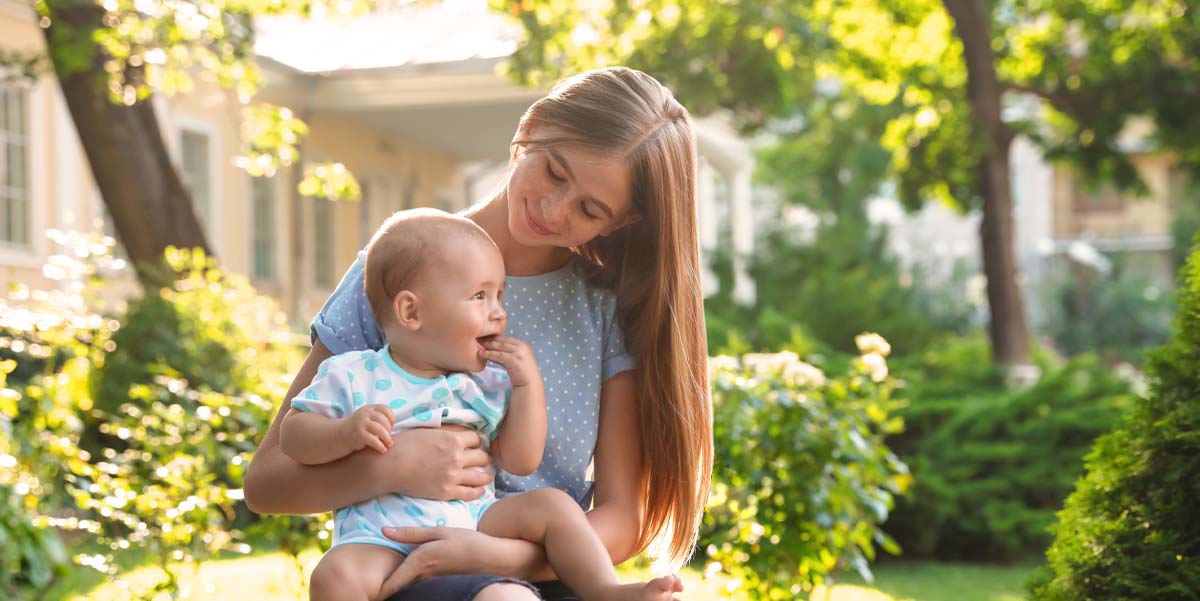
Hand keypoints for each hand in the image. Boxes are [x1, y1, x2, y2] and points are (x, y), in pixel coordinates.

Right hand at [340, 404, 393, 453]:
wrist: (339, 435)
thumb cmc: (359, 428)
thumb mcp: (368, 418)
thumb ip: (379, 418)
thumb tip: (396, 426)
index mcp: (369, 408)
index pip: (385, 408)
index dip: (391, 417)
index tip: (391, 426)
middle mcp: (364, 413)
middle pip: (383, 420)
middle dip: (389, 430)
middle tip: (389, 438)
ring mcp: (360, 423)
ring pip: (379, 429)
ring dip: (387, 438)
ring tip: (389, 444)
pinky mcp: (358, 434)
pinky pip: (373, 439)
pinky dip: (380, 445)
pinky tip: (382, 449)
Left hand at [376, 526, 529, 596]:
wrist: (494, 557)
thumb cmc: (467, 541)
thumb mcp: (439, 531)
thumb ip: (412, 532)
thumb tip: (384, 530)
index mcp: (420, 561)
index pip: (392, 582)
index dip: (378, 589)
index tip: (366, 591)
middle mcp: (424, 576)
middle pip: (398, 588)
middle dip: (383, 590)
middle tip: (369, 590)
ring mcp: (433, 582)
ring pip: (409, 588)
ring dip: (397, 588)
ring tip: (383, 588)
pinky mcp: (441, 583)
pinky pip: (420, 586)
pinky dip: (410, 585)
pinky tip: (409, 580)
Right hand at [387, 426, 493, 500]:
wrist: (391, 466)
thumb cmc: (405, 444)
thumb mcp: (429, 430)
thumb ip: (447, 431)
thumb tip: (461, 430)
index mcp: (453, 440)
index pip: (476, 439)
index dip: (477, 441)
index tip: (477, 444)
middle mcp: (457, 458)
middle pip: (482, 457)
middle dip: (483, 457)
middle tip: (483, 459)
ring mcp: (453, 476)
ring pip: (480, 476)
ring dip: (486, 475)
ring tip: (487, 475)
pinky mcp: (447, 492)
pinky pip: (470, 493)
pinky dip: (478, 491)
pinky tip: (480, 489)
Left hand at [479, 335, 541, 387]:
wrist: (530, 384)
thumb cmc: (522, 374)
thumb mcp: (514, 360)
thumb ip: (505, 353)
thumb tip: (490, 349)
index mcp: (522, 344)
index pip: (506, 338)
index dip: (494, 338)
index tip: (484, 338)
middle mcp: (521, 346)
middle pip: (502, 341)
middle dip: (489, 340)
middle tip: (478, 339)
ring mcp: (518, 353)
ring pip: (499, 346)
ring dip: (487, 345)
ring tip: (477, 345)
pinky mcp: (513, 360)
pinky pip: (498, 355)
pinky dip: (488, 354)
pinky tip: (481, 354)